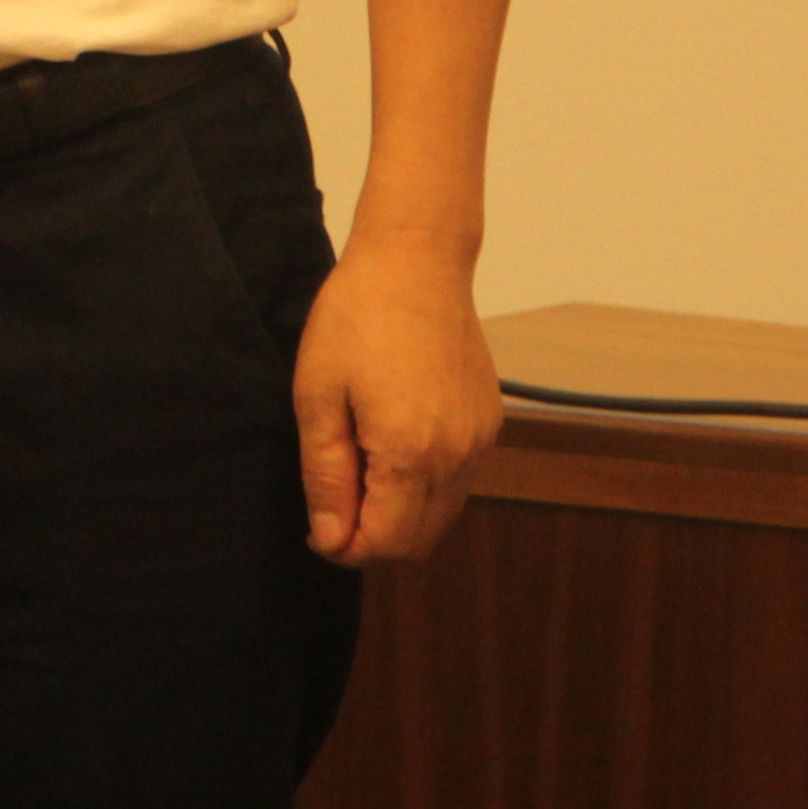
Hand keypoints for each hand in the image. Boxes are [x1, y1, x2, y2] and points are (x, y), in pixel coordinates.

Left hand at [293, 242, 497, 564]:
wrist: (416, 260)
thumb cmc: (356, 318)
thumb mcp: (318, 396)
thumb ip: (326, 475)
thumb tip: (331, 539)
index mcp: (410, 452)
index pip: (386, 543)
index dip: (347, 548)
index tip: (319, 528)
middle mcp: (456, 455)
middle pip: (420, 541)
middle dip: (375, 537)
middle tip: (335, 498)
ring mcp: (480, 439)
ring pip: (443, 514)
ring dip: (402, 512)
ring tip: (362, 461)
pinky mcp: (490, 421)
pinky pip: (459, 479)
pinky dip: (426, 483)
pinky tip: (393, 440)